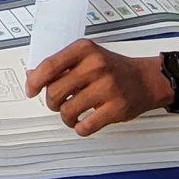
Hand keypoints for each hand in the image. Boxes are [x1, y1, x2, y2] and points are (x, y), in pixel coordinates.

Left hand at [25, 39, 170, 133]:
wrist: (147, 79)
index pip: (49, 66)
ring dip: (66, 117)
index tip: (31, 90)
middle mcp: (96, 66)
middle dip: (51, 102)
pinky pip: (85, 126)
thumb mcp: (87, 57)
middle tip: (58, 103)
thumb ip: (61, 65)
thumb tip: (32, 76)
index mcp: (85, 50)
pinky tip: (84, 123)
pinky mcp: (116, 108)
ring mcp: (107, 87)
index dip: (35, 82)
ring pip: (67, 111)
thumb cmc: (113, 69)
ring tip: (72, 114)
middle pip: (55, 92)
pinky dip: (80, 128)